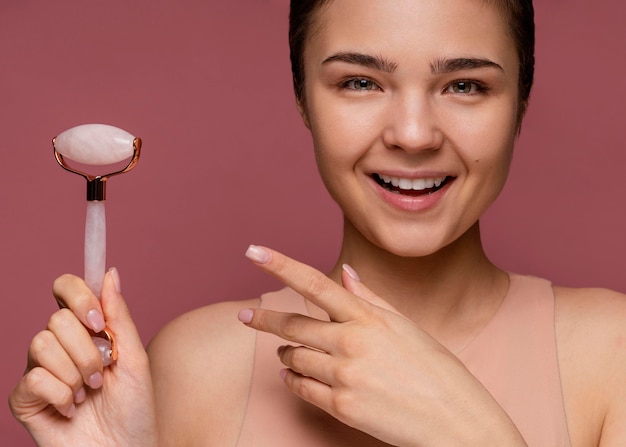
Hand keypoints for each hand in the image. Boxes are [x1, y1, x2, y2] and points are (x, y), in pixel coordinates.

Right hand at [9, 269, 156, 446]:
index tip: (98, 320)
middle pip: (56, 319)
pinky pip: (34, 378)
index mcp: (86, 331)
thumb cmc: (134, 408)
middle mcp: (60, 345)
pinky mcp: (26, 399)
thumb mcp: (135, 358)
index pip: (66, 289)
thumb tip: (110, 273)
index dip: (77, 296)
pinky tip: (71, 409)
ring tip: (88, 393)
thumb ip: (120, 317)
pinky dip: (61, 395)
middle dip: (87, 350)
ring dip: (75, 373)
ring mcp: (41, 370)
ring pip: (41, 344)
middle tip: (101, 375)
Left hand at [240, 245, 525, 445]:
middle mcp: (353, 343)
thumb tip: (345, 273)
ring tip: (287, 350)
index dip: (281, 264)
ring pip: (294, 357)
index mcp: (370, 318)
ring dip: (287, 352)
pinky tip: (293, 374)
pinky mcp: (341, 407)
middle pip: (293, 324)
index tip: (254, 251)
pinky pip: (300, 388)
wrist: (457, 422)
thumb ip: (371, 299)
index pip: (316, 283)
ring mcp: (345, 376)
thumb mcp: (407, 326)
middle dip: (264, 320)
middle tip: (245, 317)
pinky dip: (293, 379)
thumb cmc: (438, 371)